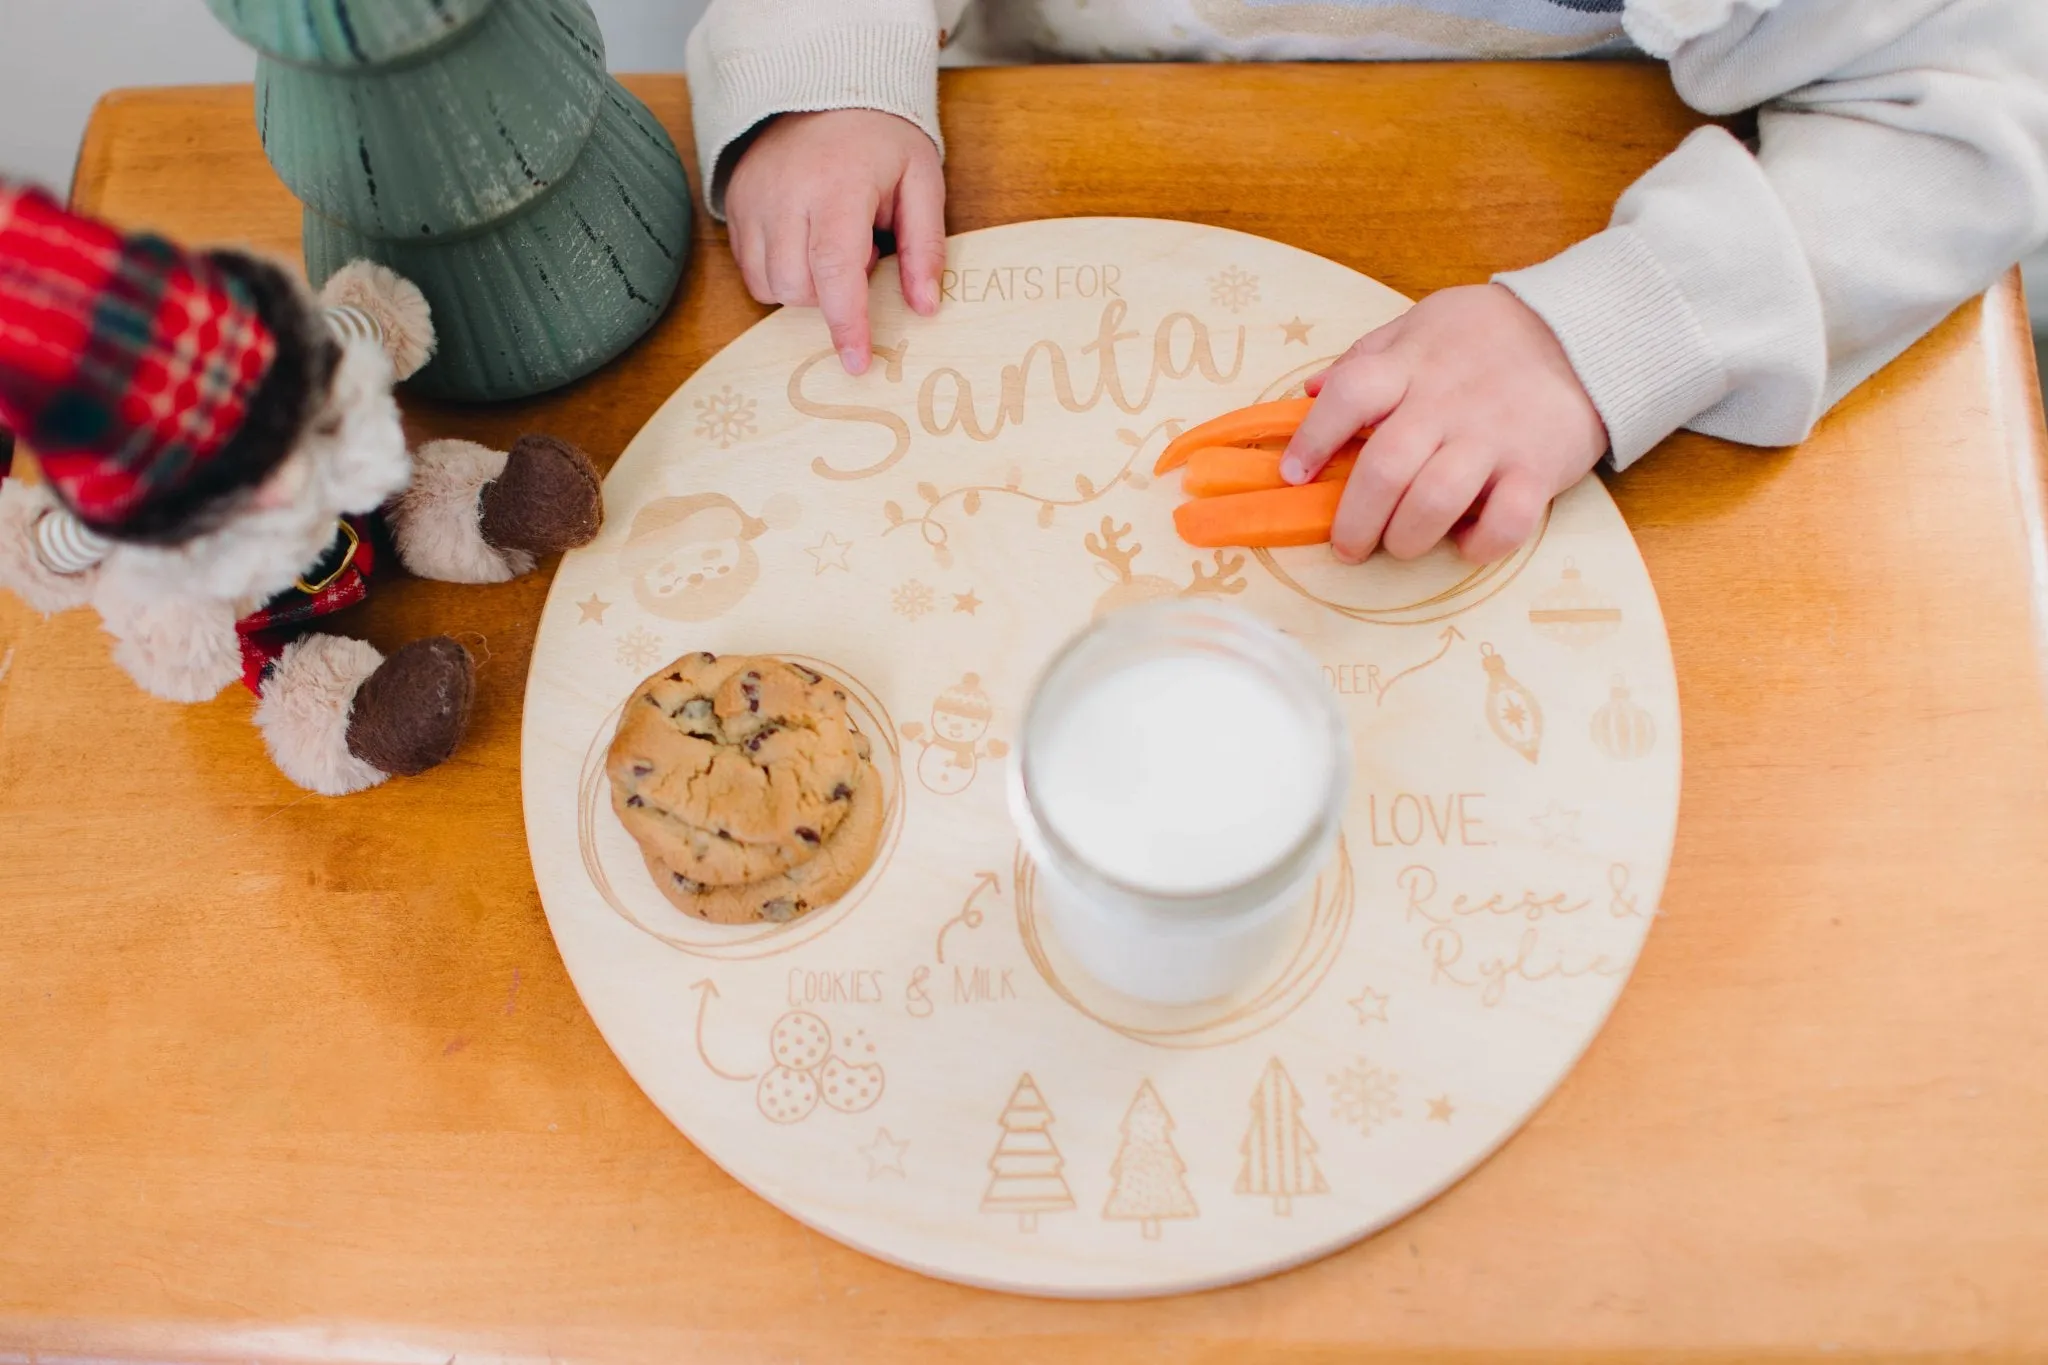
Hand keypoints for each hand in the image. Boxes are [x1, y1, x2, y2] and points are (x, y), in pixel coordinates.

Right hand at [724, 109, 945, 375]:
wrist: (822, 88)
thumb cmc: (879, 139)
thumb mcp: (922, 180)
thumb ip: (926, 246)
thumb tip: (924, 308)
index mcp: (837, 186)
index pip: (835, 269)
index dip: (847, 322)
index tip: (857, 362)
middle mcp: (785, 195)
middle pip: (798, 287)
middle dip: (831, 297)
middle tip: (861, 255)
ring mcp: (752, 201)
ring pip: (769, 286)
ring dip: (805, 289)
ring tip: (832, 246)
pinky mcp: (735, 207)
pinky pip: (750, 271)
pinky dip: (779, 276)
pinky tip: (805, 246)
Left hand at [1280, 284, 1607, 564]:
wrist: (1587, 334)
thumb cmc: (1488, 336)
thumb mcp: (1421, 325)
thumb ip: (1367, 358)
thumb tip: (1309, 392)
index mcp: (1412, 365)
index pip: (1349, 396)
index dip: (1312, 439)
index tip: (1294, 475)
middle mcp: (1449, 402)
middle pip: (1386, 467)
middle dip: (1354, 519)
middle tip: (1347, 544)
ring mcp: (1496, 438)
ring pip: (1436, 501)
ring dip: (1406, 538)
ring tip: (1399, 544)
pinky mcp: (1539, 470)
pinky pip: (1505, 524)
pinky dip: (1477, 545)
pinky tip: (1464, 541)